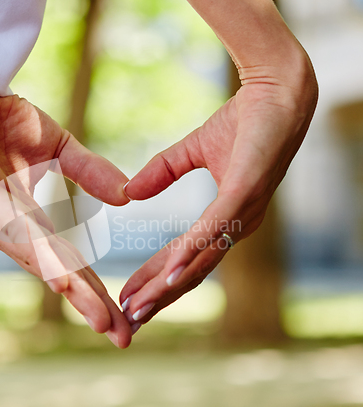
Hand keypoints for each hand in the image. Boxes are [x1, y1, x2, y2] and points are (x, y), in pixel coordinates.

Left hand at [0, 51, 131, 347]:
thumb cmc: (3, 118)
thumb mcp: (61, 148)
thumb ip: (90, 173)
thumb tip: (125, 198)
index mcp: (24, 223)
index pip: (67, 262)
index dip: (94, 290)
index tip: (122, 318)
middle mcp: (6, 229)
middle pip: (56, 271)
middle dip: (90, 303)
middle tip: (122, 336)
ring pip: (39, 257)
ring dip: (72, 288)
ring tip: (101, 317)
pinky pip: (13, 226)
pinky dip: (39, 252)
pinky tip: (62, 276)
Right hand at [120, 52, 317, 328]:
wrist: (277, 88)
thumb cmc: (243, 121)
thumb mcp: (191, 151)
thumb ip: (162, 172)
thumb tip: (130, 193)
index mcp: (228, 220)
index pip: (186, 258)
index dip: (156, 279)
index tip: (130, 296)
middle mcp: (238, 226)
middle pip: (193, 271)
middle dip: (159, 296)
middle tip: (129, 317)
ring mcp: (244, 213)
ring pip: (201, 259)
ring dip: (168, 287)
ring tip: (140, 307)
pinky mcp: (245, 193)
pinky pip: (214, 231)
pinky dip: (190, 254)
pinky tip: (169, 275)